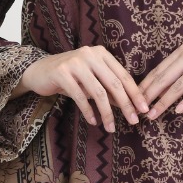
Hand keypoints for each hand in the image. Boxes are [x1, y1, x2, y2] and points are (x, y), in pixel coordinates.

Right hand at [16, 45, 150, 131]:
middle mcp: (90, 54)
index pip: (123, 75)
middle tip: (134, 121)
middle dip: (126, 105)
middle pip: (114, 84)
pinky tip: (93, 121)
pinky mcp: (62, 72)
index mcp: (101, 53)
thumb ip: (109, 90)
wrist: (39, 72)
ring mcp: (75, 62)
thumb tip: (131, 106)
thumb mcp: (92, 81)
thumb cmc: (70, 78)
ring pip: (98, 92)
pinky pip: (80, 96)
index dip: (135, 93)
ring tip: (111, 128)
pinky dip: (89, 111)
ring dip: (107, 113)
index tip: (144, 110)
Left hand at [140, 33, 182, 114]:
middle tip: (137, 110)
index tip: (133, 99)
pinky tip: (179, 110)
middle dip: (149, 95)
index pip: (159, 70)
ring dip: (164, 100)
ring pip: (179, 84)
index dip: (145, 85)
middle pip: (165, 77)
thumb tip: (166, 84)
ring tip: (154, 114)